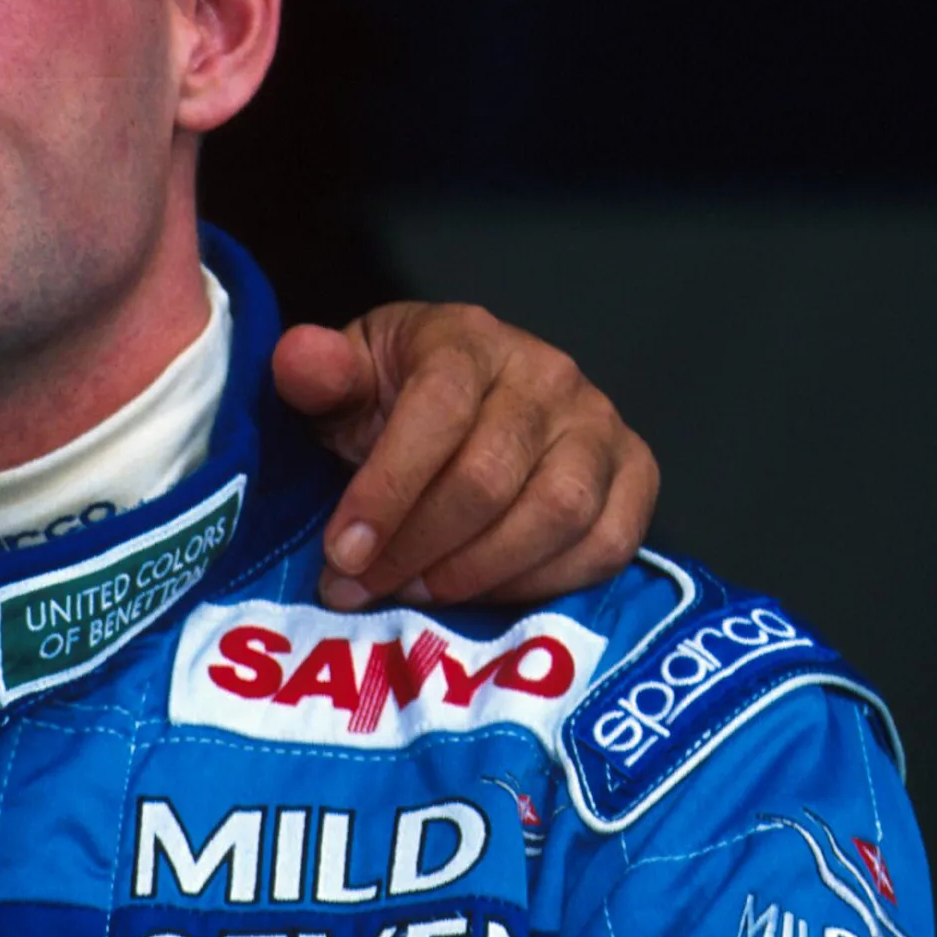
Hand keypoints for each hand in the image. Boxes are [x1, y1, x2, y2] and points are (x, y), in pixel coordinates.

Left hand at [274, 303, 657, 609]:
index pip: (437, 410)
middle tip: (364, 588)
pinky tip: (484, 597)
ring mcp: (600, 424)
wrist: (467, 408)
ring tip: (417, 593)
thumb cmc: (396, 400)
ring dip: (477, 571)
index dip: (387, 490)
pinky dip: (543, 584)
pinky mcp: (635, 474)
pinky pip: (607, 544)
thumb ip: (317, 375)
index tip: (341, 553)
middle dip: (418, 546)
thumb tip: (301, 359)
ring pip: (555, 513)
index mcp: (467, 339)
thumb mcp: (346, 383)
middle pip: (491, 475)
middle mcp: (547, 374)